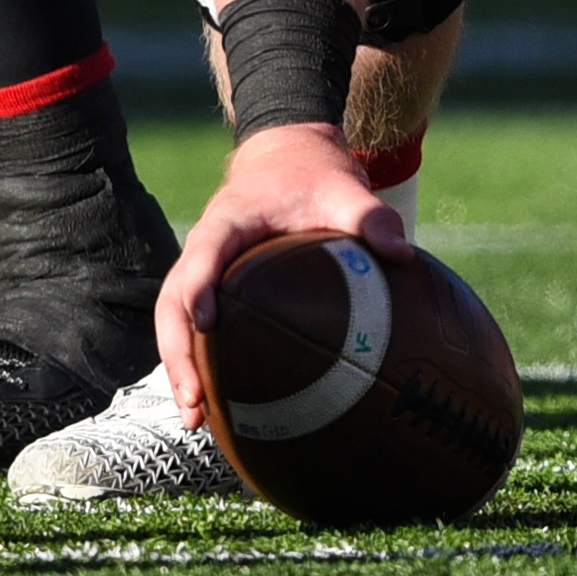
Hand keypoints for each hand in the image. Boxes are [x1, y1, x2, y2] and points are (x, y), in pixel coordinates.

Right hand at [153, 124, 403, 428]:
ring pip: (174, 318)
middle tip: (195, 401)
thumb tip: (402, 254)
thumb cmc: (313, 175)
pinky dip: (194, 361)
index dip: (200, 286)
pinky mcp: (212, 285)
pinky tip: (211, 404)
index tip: (206, 323)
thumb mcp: (344, 187)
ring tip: (195, 418)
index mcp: (229, 220)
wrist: (289, 157)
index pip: (206, 252)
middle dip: (178, 350)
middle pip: (173, 299)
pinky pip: (191, 324)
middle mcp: (206, 245)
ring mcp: (203, 267)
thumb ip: (370, 216)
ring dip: (179, 365)